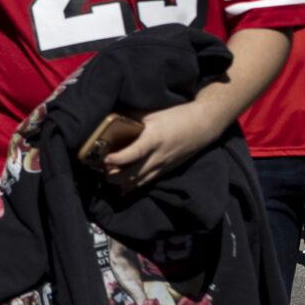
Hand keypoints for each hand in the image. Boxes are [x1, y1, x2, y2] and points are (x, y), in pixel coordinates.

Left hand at [99, 102, 227, 191]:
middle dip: (115, 176)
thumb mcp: (153, 114)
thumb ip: (133, 119)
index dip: (118, 158)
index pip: (134, 153)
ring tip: (109, 178)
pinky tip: (123, 189)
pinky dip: (134, 186)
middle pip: (134, 174)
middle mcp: (158, 156)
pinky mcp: (166, 170)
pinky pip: (148, 182)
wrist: (203, 126)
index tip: (104, 158)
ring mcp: (163, 166)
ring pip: (140, 181)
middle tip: (101, 170)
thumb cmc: (177, 116)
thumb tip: (112, 119)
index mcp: (154, 139)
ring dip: (122, 183)